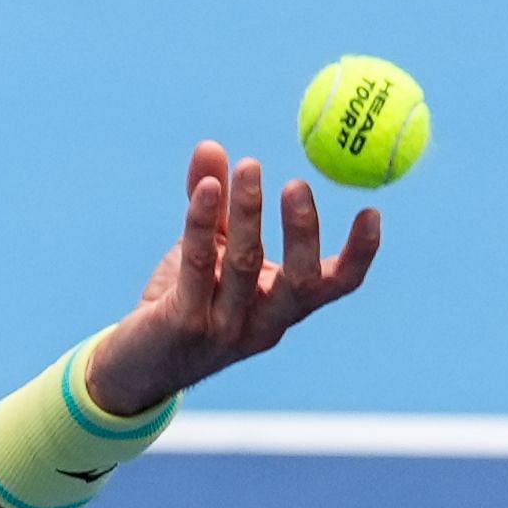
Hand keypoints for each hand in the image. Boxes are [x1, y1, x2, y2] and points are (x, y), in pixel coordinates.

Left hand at [83, 140, 380, 415]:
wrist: (135, 364)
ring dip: (247, 212)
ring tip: (248, 167)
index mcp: (283, 307)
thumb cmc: (182, 301)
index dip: (360, 254)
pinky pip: (197, 266)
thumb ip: (212, 201)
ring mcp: (225, 327)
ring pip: (245, 266)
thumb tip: (211, 144)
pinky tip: (203, 188)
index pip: (335, 285)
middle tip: (297, 183)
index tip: (372, 210)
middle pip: (300, 281)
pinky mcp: (185, 323)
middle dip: (303, 231)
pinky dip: (201, 223)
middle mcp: (263, 323)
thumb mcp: (205, 250)